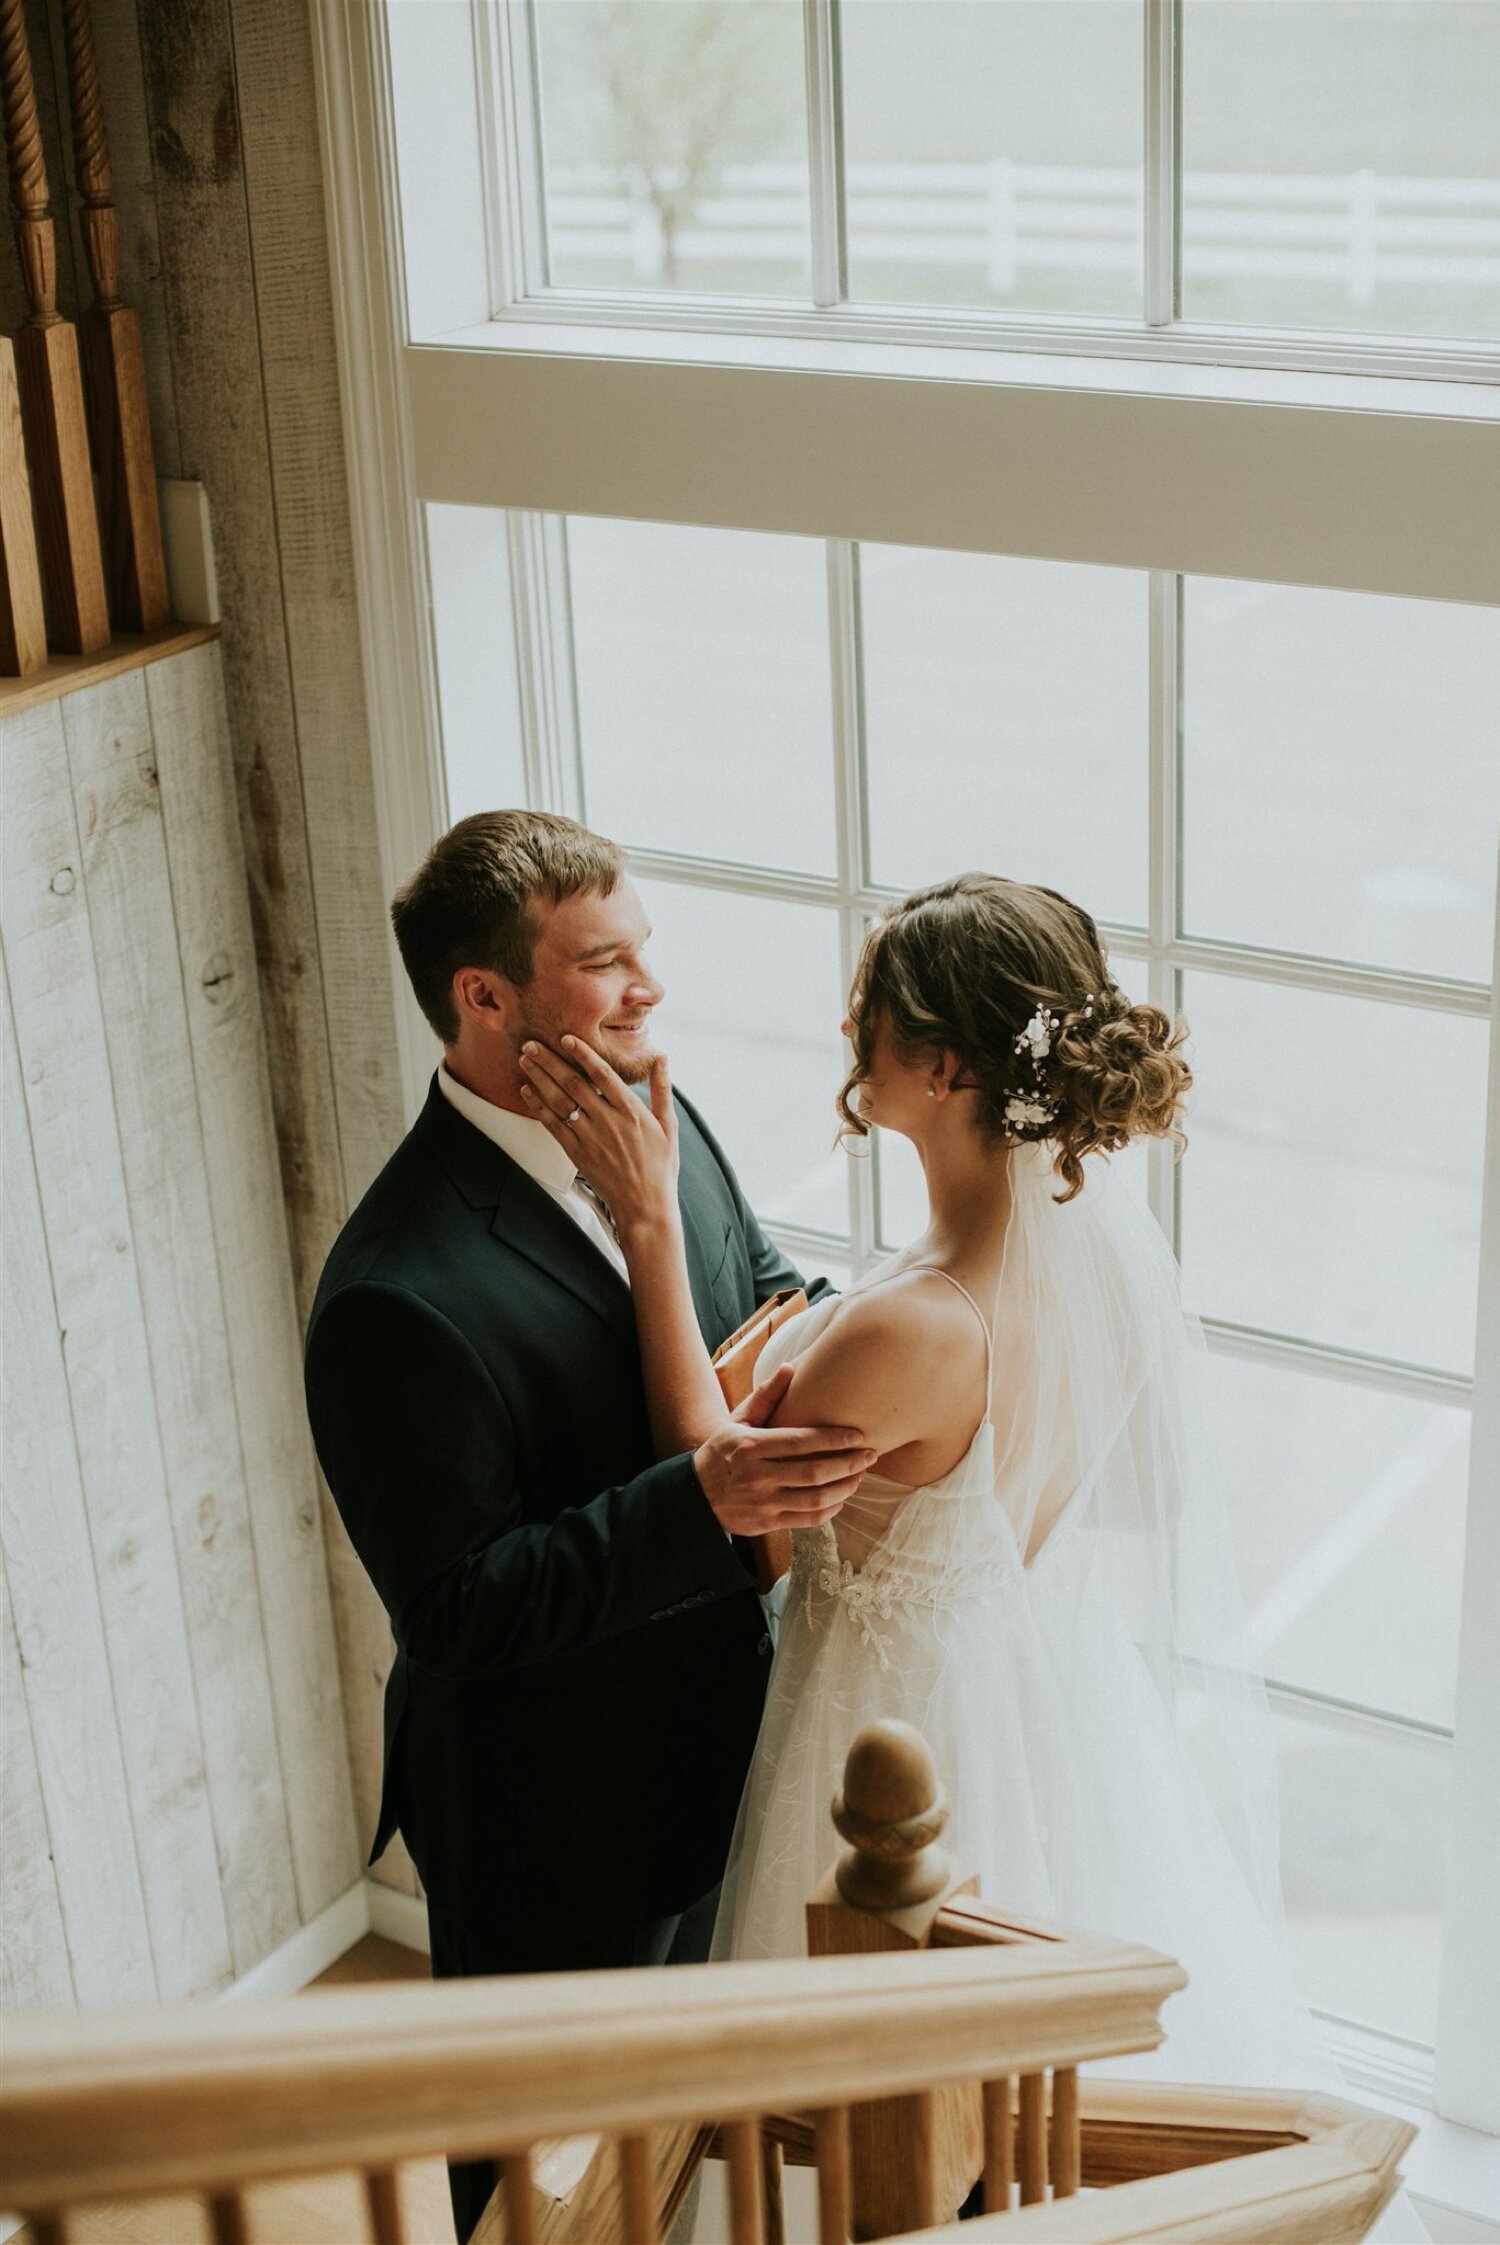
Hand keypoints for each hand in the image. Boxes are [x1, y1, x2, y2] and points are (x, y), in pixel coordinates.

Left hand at [518, 1036, 677, 1233]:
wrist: (645, 1205)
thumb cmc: (660, 1164)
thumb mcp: (669, 1125)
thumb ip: (661, 1089)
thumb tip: (662, 1056)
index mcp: (631, 1111)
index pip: (603, 1075)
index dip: (583, 1054)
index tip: (565, 1038)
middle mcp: (608, 1121)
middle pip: (574, 1084)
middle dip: (550, 1061)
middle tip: (532, 1044)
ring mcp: (590, 1138)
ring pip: (560, 1102)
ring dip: (540, 1079)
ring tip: (525, 1060)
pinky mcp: (577, 1153)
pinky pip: (553, 1126)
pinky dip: (538, 1107)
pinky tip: (527, 1091)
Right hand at [693, 1362, 875, 1535]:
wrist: (696, 1495)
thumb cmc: (723, 1451)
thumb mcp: (737, 1420)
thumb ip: (766, 1396)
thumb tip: (790, 1366)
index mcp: (750, 1446)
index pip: (799, 1442)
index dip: (832, 1438)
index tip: (858, 1434)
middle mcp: (757, 1476)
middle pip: (813, 1472)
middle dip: (848, 1464)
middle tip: (870, 1454)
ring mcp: (763, 1503)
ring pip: (814, 1499)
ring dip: (845, 1487)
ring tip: (860, 1474)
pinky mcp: (767, 1523)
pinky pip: (807, 1520)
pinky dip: (830, 1509)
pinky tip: (842, 1496)